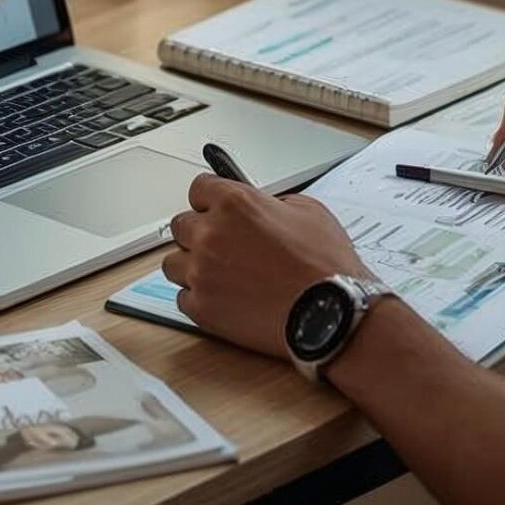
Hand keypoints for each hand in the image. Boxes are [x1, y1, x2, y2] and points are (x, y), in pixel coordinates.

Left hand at [163, 177, 369, 360]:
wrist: (330, 315)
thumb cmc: (325, 267)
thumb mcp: (309, 211)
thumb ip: (274, 203)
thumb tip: (263, 208)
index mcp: (236, 204)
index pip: (199, 188)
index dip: (210, 199)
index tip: (213, 207)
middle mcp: (211, 235)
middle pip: (181, 225)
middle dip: (199, 232)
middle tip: (222, 245)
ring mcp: (202, 273)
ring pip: (173, 263)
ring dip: (192, 266)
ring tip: (220, 275)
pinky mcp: (202, 308)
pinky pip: (182, 298)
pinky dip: (198, 298)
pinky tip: (222, 298)